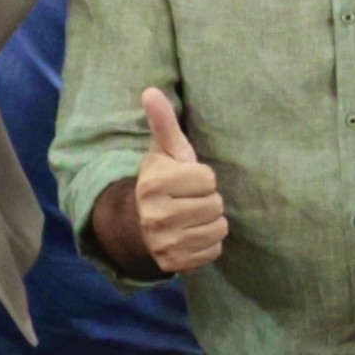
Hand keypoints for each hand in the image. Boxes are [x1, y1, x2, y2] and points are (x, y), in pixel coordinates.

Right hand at [130, 90, 227, 274]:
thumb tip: (150, 91)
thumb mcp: (162, 152)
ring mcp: (165, 243)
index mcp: (155, 184)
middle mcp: (157, 216)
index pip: (208, 179)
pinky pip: (213, 250)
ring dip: (210, 221)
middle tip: (188, 200)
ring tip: (191, 216)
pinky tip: (191, 234)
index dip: (201, 178)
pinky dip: (208, 242)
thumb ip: (163, 123)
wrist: (136, 225)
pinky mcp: (175, 263)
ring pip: (218, 228)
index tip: (186, 181)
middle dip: (207, 200)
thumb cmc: (160, 182)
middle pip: (215, 204)